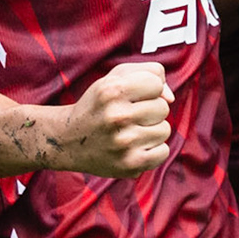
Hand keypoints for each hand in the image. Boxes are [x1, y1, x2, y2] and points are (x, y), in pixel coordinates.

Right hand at [52, 62, 173, 177]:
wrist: (68, 140)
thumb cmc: (99, 105)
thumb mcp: (115, 78)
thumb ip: (149, 73)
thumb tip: (170, 98)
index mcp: (112, 90)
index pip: (156, 83)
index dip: (148, 89)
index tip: (132, 96)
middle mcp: (117, 116)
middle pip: (163, 107)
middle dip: (149, 110)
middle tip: (127, 116)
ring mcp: (124, 142)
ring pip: (165, 130)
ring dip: (151, 130)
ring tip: (129, 132)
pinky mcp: (130, 164)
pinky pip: (163, 152)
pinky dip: (153, 150)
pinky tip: (134, 147)